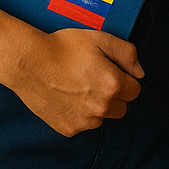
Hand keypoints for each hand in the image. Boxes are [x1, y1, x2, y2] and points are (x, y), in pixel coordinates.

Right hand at [6, 27, 143, 135]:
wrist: (28, 62)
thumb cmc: (64, 47)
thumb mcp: (101, 39)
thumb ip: (127, 54)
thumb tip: (140, 73)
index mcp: (113, 84)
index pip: (135, 90)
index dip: (125, 79)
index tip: (111, 72)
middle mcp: (101, 107)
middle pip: (122, 107)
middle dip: (114, 95)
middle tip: (95, 79)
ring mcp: (84, 121)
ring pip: (103, 117)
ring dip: (98, 107)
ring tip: (80, 88)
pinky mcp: (68, 128)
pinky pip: (84, 124)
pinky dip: (80, 115)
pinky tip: (68, 97)